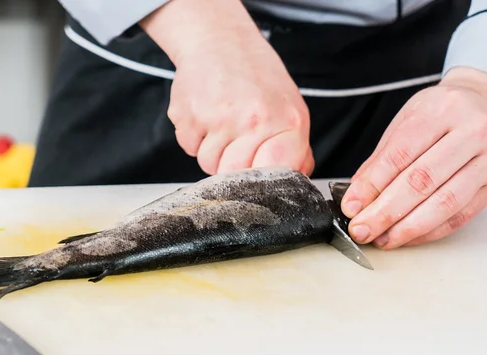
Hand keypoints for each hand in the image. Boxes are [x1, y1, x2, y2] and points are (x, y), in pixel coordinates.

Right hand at [140, 0, 313, 174]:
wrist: (221, 42)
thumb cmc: (257, 77)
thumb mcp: (290, 108)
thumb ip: (296, 148)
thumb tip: (297, 178)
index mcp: (286, 122)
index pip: (275, 174)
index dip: (263, 180)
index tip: (257, 170)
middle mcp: (253, 121)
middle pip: (234, 174)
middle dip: (231, 164)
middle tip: (236, 139)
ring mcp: (218, 119)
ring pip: (208, 164)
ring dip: (212, 150)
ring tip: (221, 122)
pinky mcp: (189, 116)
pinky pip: (189, 148)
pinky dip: (194, 137)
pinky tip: (205, 115)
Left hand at [341, 66, 486, 248]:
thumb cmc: (444, 110)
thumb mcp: (409, 118)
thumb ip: (383, 155)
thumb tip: (358, 194)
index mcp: (441, 110)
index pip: (400, 155)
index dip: (372, 185)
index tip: (352, 206)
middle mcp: (470, 132)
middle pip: (421, 181)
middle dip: (385, 212)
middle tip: (361, 229)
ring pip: (444, 203)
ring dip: (408, 228)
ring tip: (382, 238)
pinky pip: (461, 215)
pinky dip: (431, 231)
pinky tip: (408, 236)